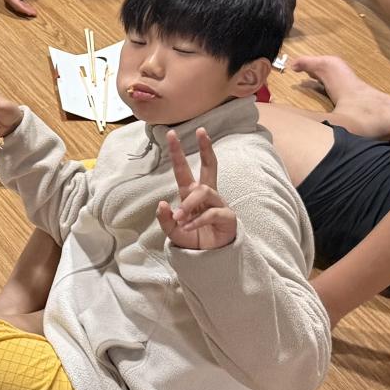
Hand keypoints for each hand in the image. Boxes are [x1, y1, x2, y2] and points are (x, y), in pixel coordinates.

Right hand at [0, 0, 36, 17]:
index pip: (17, 5)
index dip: (25, 10)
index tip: (33, 13)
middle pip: (16, 7)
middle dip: (25, 11)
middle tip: (34, 14)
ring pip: (15, 6)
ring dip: (23, 9)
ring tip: (31, 12)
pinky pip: (14, 3)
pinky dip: (20, 5)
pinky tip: (25, 6)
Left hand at [155, 127, 236, 249]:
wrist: (210, 258)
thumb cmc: (193, 240)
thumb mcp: (173, 232)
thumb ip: (165, 220)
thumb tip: (163, 204)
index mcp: (190, 194)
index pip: (184, 169)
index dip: (178, 153)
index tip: (172, 133)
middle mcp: (206, 195)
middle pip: (209, 166)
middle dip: (205, 148)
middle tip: (201, 131)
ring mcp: (218, 204)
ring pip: (204, 192)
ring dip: (189, 204)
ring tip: (180, 218)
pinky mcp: (227, 217)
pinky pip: (212, 213)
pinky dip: (197, 220)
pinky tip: (188, 227)